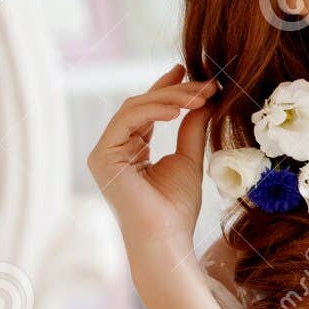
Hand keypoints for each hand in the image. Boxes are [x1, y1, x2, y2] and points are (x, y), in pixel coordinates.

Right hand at [86, 63, 217, 258]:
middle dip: (175, 91)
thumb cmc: (176, 208)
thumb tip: (205, 100)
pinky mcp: (102, 157)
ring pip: (135, 108)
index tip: (190, 71)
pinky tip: (179, 109)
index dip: (167, 89)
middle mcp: (113, 149)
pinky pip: (127, 121)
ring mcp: (104, 153)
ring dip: (170, 98)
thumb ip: (192, 129)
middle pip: (141, 105)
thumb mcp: (189, 159)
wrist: (166, 237)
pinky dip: (153, 110)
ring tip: (201, 96)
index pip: (147, 111)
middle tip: (205, 82)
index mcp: (130, 150)